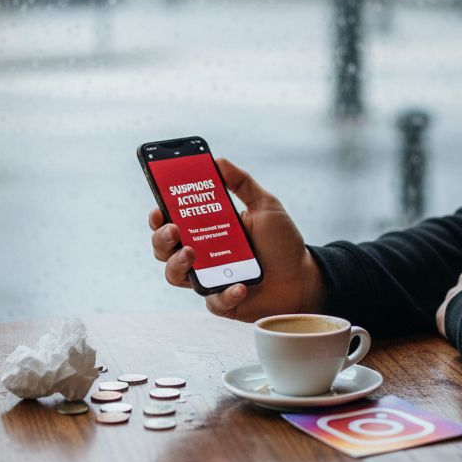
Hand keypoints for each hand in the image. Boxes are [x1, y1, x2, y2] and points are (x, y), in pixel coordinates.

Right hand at [149, 157, 324, 321]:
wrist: (303, 277)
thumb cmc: (281, 242)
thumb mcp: (265, 205)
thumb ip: (241, 183)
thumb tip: (218, 160)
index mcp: (206, 230)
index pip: (171, 222)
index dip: (158, 216)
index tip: (158, 208)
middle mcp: (201, 255)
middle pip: (163, 249)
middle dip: (161, 239)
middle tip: (174, 230)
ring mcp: (209, 279)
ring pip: (174, 276)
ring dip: (177, 264)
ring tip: (192, 253)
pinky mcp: (223, 302)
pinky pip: (213, 301)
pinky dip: (225, 293)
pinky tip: (240, 285)